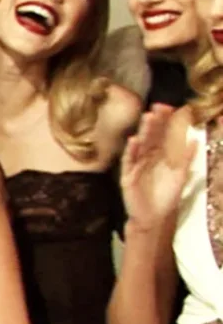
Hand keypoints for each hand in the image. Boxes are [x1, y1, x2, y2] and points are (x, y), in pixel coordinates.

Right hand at [121, 106, 196, 230]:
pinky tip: (134, 141)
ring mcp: (137, 164)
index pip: (164, 134)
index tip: (172, 108)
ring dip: (144, 131)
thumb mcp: (181, 175)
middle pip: (152, 136)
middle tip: (160, 106)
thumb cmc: (166, 197)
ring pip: (141, 144)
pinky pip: (129, 161)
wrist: (154, 217)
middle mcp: (149, 156)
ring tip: (148, 117)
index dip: (168, 122)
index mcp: (162, 155)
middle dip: (156, 121)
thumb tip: (195, 140)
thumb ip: (187, 158)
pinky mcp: (128, 175)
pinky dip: (131, 151)